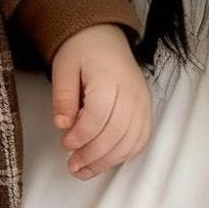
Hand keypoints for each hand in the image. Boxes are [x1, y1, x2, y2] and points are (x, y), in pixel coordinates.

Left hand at [50, 22, 153, 180]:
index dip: (81, 136)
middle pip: (116, 132)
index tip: (65, 144)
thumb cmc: (81, 51)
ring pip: (130, 141)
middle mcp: (132, 92)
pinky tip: (106, 161)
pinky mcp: (146, 109)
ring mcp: (142, 102)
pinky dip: (124, 154)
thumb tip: (62, 125)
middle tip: (72, 165)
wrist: (104, 36)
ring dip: (107, 161)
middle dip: (93, 155)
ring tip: (85, 170)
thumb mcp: (63, 68)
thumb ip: (63, 97)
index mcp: (110, 78)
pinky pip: (141, 139)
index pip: (99, 116)